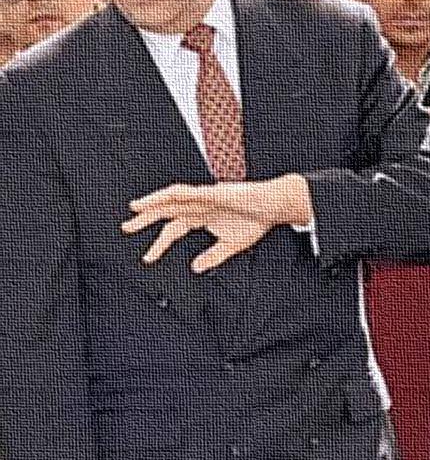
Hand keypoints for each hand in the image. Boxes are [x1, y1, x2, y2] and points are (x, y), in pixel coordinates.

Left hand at [121, 175, 312, 271]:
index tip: (148, 258)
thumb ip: (213, 256)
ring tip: (135, 208)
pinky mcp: (213, 192)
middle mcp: (199, 205)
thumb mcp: (231, 246)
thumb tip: (196, 268)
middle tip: (126, 228)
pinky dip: (174, 194)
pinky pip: (190, 191)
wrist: (274, 205)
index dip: (159, 244)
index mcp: (201, 217)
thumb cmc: (256, 220)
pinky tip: (161, 197)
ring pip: (172, 198)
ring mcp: (204, 197)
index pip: (173, 230)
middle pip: (166, 211)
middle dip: (145, 219)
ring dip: (153, 202)